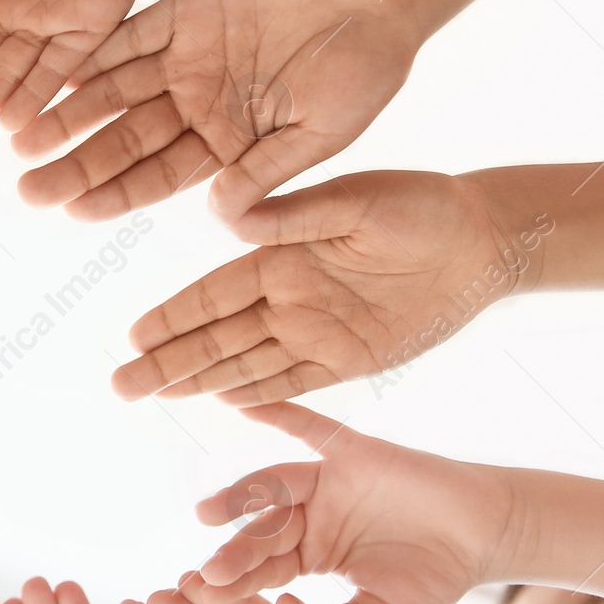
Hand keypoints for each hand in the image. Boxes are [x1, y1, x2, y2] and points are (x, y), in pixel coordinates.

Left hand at [14, 0, 423, 221]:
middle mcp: (197, 104)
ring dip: (69, 114)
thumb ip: (267, 171)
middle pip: (123, 142)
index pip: (159, 178)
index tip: (72, 214)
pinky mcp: (184, 8)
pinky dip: (94, 53)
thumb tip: (224, 219)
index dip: (115, 196)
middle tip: (27, 189)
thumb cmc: (364, 68)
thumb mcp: (320, 133)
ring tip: (22, 138)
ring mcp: (187, 57)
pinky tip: (55, 74)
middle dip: (76, 166)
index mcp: (228, 143)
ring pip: (114, 92)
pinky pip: (129, 34)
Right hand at [113, 170, 541, 404]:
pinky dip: (257, 394)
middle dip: (168, 360)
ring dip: (199, 380)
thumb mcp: (358, 203)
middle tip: (120, 384)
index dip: (174, 316)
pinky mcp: (349, 358)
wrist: (482, 240)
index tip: (133, 336)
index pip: (216, 292)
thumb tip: (231, 217)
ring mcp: (317, 330)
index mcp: (284, 252)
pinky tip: (220, 401)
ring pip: (244, 363)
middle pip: (217, 335)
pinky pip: (292, 382)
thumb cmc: (422, 207)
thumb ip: (296, 216)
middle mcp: (290, 295)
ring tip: (152, 394)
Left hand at [197, 402, 518, 603]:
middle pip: (264, 531)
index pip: (267, 571)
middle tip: (207, 572)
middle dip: (237, 551)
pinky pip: (313, 429)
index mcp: (311, 554)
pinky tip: (247, 405)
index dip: (242, 585)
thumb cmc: (434, 576)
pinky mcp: (352, 451)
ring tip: (207, 511)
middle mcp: (311, 514)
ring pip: (276, 486)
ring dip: (243, 495)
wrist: (484, 533)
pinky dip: (283, 413)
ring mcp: (329, 481)